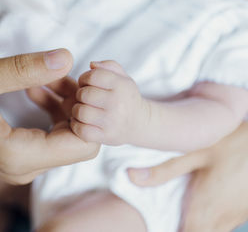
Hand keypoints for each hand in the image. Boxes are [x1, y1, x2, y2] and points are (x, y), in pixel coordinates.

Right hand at [0, 49, 99, 183]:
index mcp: (16, 155)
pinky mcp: (18, 159)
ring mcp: (21, 166)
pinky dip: (52, 114)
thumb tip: (66, 58)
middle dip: (79, 107)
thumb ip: (24, 68)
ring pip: (66, 141)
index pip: (83, 145)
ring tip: (49, 77)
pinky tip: (36, 90)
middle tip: (63, 74)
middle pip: (78, 142)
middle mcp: (23, 169)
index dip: (89, 113)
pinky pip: (50, 139)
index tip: (76, 82)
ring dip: (65, 108)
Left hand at [71, 60, 147, 144]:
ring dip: (77, 110)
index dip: (84, 78)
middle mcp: (117, 103)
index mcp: (121, 85)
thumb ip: (107, 66)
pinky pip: (81, 130)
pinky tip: (82, 122)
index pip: (92, 76)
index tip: (86, 84)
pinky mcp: (106, 137)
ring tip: (83, 110)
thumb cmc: (125, 97)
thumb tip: (92, 65)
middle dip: (80, 94)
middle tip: (84, 98)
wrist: (139, 123)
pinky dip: (77, 126)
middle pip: (84, 94)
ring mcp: (112, 122)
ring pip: (80, 112)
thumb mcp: (122, 77)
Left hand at [128, 122, 247, 231]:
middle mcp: (223, 217)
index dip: (171, 231)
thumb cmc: (236, 144)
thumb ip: (165, 169)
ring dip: (197, 223)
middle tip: (168, 216)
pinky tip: (203, 200)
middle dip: (182, 227)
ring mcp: (237, 215)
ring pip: (213, 230)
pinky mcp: (245, 210)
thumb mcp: (196, 151)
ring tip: (183, 208)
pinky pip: (224, 222)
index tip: (157, 225)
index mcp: (206, 207)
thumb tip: (131, 177)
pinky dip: (211, 218)